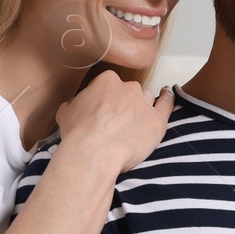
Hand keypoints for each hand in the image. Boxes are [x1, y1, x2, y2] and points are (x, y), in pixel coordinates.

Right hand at [55, 70, 173, 172]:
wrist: (94, 152)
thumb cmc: (78, 134)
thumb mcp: (66, 113)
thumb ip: (74, 104)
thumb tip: (74, 106)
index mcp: (106, 80)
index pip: (109, 85)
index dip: (106, 100)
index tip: (104, 113)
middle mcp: (128, 87)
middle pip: (129, 92)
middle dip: (125, 104)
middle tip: (116, 123)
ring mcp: (145, 103)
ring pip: (146, 99)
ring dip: (142, 108)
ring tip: (134, 125)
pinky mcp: (158, 120)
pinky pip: (167, 104)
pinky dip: (168, 99)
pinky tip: (167, 96)